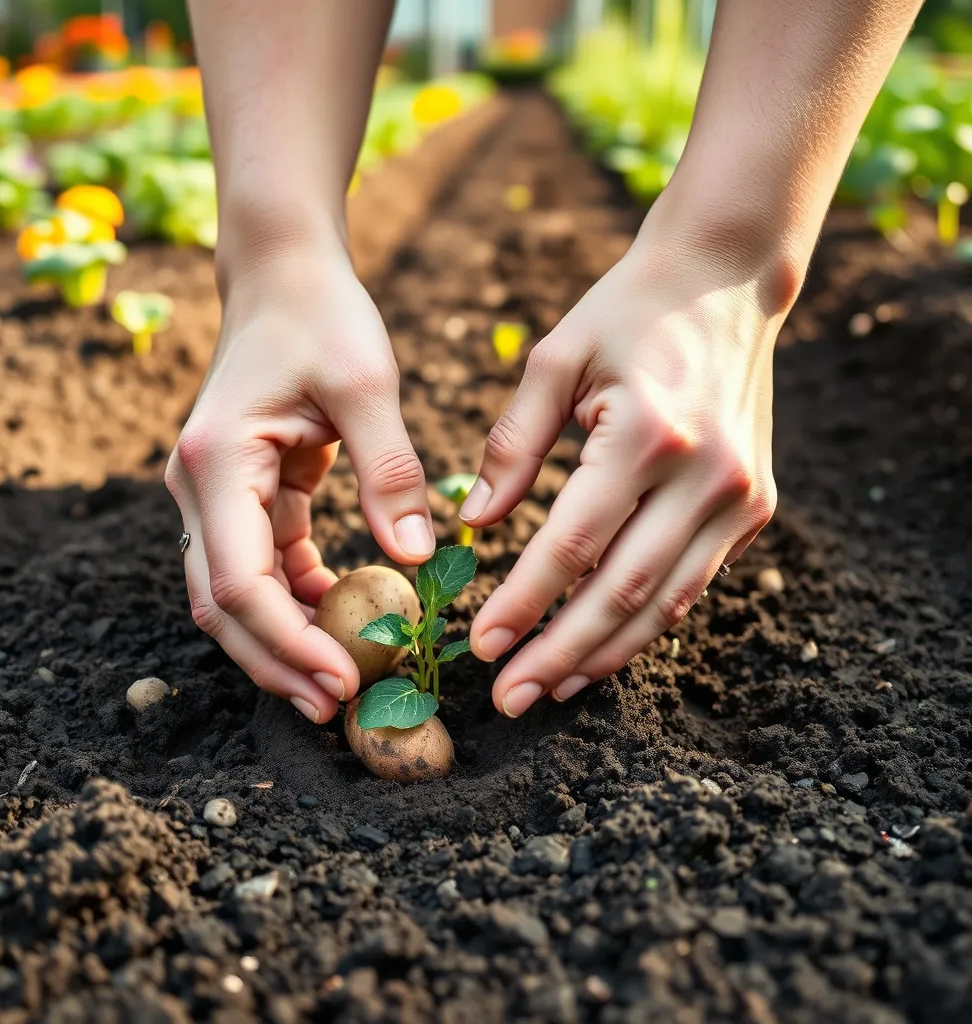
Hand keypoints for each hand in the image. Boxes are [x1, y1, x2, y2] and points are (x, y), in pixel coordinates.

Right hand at [165, 248, 433, 722]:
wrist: (284, 277)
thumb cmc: (322, 317)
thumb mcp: (366, 384)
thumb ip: (390, 471)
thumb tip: (416, 558)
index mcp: (216, 462)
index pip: (240, 582)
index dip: (289, 642)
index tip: (346, 680)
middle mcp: (197, 487)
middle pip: (223, 606)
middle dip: (279, 662)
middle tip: (340, 708)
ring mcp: (213, 494)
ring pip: (236, 595)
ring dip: (285, 641)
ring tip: (344, 681)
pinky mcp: (242, 495)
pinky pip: (261, 565)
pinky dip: (296, 601)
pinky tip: (342, 618)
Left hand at [462, 213, 784, 716]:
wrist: (725, 282)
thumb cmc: (625, 313)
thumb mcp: (555, 359)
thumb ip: (512, 445)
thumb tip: (474, 523)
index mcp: (647, 434)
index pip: (574, 544)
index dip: (524, 602)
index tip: (482, 645)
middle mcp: (707, 475)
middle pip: (623, 593)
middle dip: (560, 653)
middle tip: (509, 698)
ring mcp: (741, 496)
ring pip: (666, 603)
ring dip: (605, 653)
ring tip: (551, 688)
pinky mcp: (756, 506)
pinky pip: (694, 582)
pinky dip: (646, 621)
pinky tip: (602, 644)